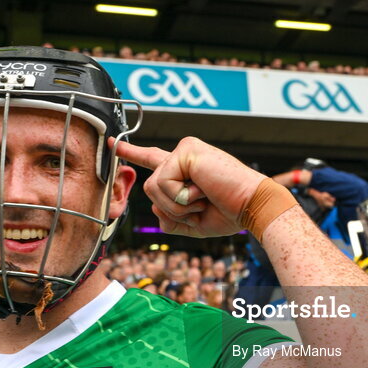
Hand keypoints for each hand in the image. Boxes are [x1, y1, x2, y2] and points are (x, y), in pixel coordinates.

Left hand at [111, 137, 264, 237]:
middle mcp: (183, 156)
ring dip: (177, 204)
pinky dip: (180, 196)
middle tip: (203, 204)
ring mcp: (185, 150)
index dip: (133, 153)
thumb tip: (154, 205)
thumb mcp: (193, 223)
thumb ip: (169, 218)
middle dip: (173, 209)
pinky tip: (202, 190)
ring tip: (203, 197)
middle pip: (151, 189)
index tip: (114, 143)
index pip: (154, 159)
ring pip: (153, 187)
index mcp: (186, 170)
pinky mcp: (186, 150)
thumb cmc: (230, 213)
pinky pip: (162, 182)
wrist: (252, 207)